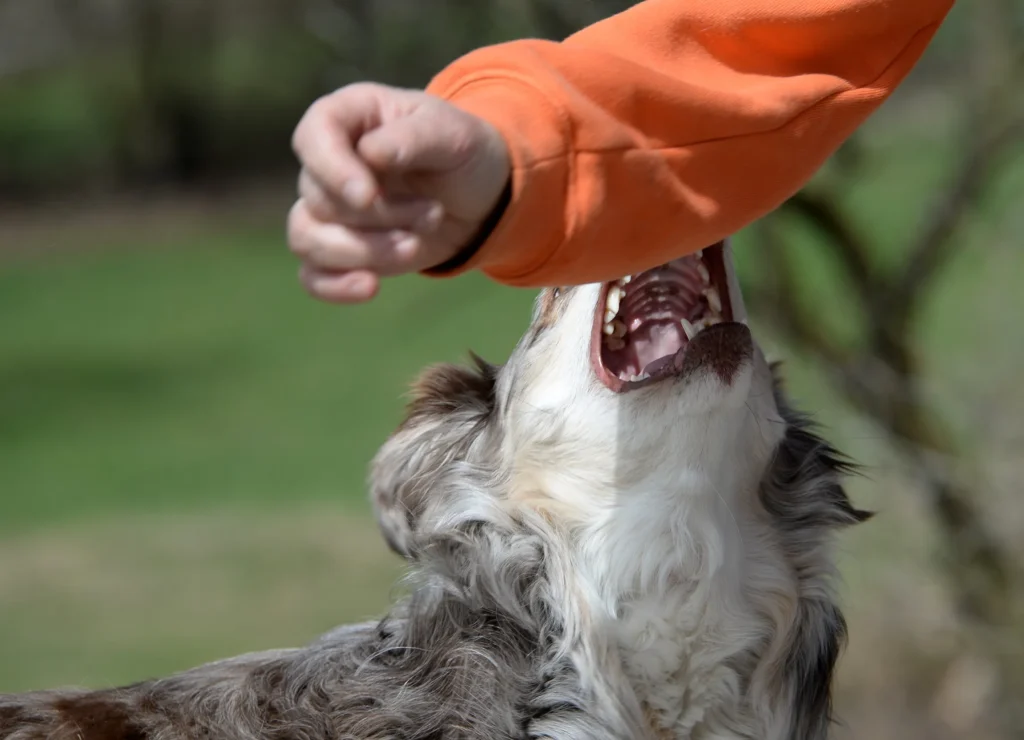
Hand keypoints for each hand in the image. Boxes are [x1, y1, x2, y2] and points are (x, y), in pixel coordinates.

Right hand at [288, 83, 510, 303]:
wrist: (479, 195)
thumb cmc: (462, 151)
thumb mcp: (453, 133)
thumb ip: (412, 138)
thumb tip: (370, 153)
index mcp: (349, 117)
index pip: (312, 137)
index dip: (332, 170)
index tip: (367, 197)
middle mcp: (328, 162)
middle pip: (318, 199)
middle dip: (380, 216)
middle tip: (434, 213)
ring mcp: (329, 209)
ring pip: (309, 240)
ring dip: (365, 252)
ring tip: (415, 246)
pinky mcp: (340, 251)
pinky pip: (313, 275)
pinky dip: (336, 286)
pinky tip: (370, 288)